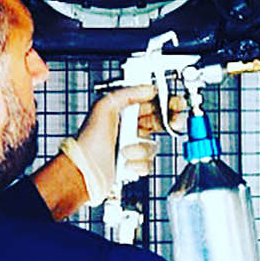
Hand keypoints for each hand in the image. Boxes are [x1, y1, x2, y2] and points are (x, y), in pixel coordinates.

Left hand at [60, 86, 182, 209]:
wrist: (83, 171)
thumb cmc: (88, 141)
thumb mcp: (104, 107)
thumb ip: (127, 93)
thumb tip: (148, 88)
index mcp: (122, 112)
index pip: (149, 103)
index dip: (165, 102)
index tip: (176, 103)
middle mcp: (128, 128)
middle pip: (158, 123)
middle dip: (167, 123)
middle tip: (174, 123)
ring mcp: (132, 147)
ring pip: (153, 146)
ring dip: (141, 149)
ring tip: (125, 150)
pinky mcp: (133, 165)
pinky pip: (148, 164)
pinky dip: (137, 164)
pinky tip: (124, 163)